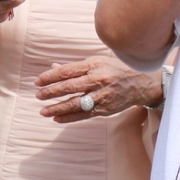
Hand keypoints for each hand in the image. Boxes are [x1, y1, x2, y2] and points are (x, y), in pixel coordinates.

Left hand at [37, 55, 161, 121]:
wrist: (142, 83)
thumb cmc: (117, 69)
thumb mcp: (97, 62)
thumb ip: (76, 67)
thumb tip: (54, 68)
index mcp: (94, 65)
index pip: (67, 71)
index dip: (51, 76)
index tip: (38, 81)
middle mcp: (98, 80)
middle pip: (70, 87)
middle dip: (51, 92)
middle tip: (38, 95)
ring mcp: (102, 96)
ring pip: (75, 103)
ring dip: (57, 107)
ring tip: (43, 111)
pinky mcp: (105, 109)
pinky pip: (84, 114)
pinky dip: (69, 117)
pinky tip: (57, 118)